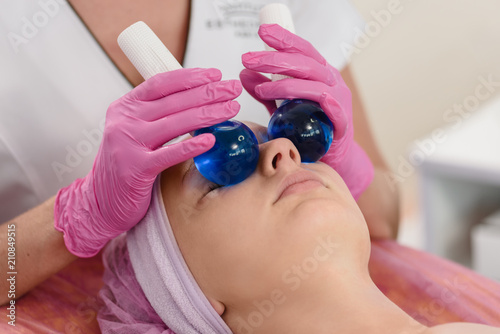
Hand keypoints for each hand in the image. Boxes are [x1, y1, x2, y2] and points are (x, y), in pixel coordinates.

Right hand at [55, 68, 241, 256]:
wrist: (101, 200)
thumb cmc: (127, 163)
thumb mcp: (135, 131)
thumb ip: (157, 114)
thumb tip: (198, 99)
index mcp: (125, 107)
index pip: (161, 83)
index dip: (190, 77)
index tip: (215, 74)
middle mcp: (124, 121)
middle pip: (173, 101)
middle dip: (208, 92)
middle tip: (233, 88)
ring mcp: (128, 144)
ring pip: (174, 124)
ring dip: (207, 114)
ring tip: (232, 108)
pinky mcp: (135, 169)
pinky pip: (169, 154)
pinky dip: (191, 146)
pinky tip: (211, 140)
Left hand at [240, 23, 372, 199]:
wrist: (333, 157)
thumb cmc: (308, 128)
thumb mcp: (281, 106)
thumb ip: (265, 89)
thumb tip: (243, 72)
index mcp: (319, 72)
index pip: (302, 49)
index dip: (284, 38)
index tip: (262, 31)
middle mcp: (331, 80)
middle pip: (304, 62)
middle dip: (274, 59)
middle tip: (248, 59)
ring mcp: (339, 98)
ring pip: (313, 81)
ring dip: (284, 83)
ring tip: (260, 89)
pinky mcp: (341, 120)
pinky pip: (327, 104)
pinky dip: (310, 99)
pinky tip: (290, 102)